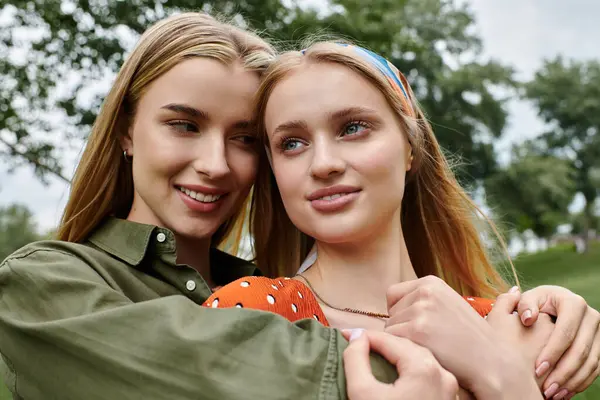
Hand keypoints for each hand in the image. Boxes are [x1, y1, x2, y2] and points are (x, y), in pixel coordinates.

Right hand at [342, 329, 457, 399]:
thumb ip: (355, 360)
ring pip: (418, 357)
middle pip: (406, 345)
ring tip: (376, 355)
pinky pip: (427, 373)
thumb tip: (355, 338)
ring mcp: (449, 387)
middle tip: (360, 344)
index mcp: (424, 367)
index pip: (388, 338)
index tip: (346, 335)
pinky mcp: (449, 399)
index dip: (364, 335)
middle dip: (382, 343)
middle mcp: (442, 373)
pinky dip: (409, 367)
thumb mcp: (363, 394)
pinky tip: (395, 372)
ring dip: (396, 353)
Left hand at [385, 276, 540, 398]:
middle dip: (403, 326)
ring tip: (431, 345)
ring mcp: (421, 310)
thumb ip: (420, 301)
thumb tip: (383, 311)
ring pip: (390, 328)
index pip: (393, 294)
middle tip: (431, 338)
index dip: (401, 312)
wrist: (491, 360)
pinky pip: (392, 341)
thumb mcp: (447, 305)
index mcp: (431, 282)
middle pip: (391, 312)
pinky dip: (404, 350)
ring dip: (404, 340)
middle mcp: (425, 291)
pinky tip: (427, 352)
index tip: (418, 324)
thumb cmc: (468, 338)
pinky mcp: (417, 331)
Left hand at [516, 285, 599, 397]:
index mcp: (574, 303)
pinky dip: (581, 382)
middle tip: (546, 389)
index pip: (565, 332)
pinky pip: (595, 368)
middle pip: (580, 350)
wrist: (554, 304)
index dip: (552, 353)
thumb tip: (528, 319)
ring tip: (554, 394)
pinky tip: (565, 392)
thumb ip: (525, 305)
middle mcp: (592, 317)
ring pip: (590, 362)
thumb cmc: (538, 302)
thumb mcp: (530, 298)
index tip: (537, 369)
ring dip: (573, 382)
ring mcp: (599, 332)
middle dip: (563, 373)